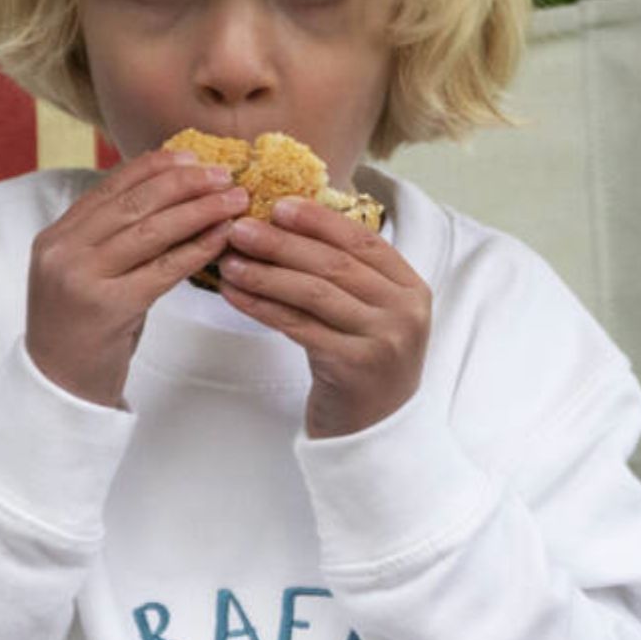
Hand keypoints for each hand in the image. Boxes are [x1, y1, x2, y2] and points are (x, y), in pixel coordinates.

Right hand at [26, 150, 249, 407]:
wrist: (59, 388)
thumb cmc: (83, 330)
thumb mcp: (86, 275)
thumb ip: (110, 239)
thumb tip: (168, 199)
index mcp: (56, 237)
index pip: (110, 187)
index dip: (154, 167)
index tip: (192, 157)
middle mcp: (64, 251)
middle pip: (134, 202)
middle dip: (184, 183)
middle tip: (225, 175)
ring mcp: (83, 279)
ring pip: (151, 230)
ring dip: (199, 210)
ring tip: (234, 200)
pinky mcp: (110, 308)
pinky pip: (164, 269)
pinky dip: (198, 248)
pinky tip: (222, 237)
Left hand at [217, 200, 430, 437]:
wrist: (375, 434)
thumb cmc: (363, 366)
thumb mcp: (370, 316)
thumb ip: (348, 278)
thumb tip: (288, 227)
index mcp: (412, 288)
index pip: (363, 241)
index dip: (319, 220)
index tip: (279, 205)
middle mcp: (404, 311)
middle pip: (335, 264)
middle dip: (282, 242)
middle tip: (240, 228)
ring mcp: (383, 339)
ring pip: (314, 293)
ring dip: (265, 273)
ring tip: (229, 260)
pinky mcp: (354, 366)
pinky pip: (299, 326)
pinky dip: (263, 307)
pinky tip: (236, 295)